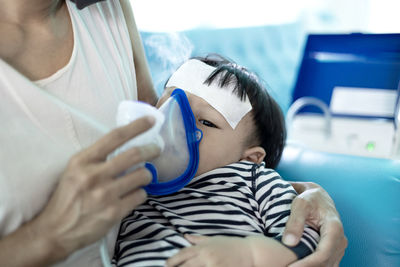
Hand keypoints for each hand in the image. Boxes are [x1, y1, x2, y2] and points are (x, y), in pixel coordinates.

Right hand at [30, 116, 159, 260]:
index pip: (115, 137)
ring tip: (141, 177)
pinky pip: (141, 195)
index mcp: (83, 161)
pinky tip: (133, 195)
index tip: (151, 120)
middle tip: (157, 149)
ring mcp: (105, 194)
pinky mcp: (115, 212)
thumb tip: (126, 146)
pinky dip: (141, 193)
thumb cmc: (67, 197)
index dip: (137, 126)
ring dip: (147, 175)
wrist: (56, 231)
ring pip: (142, 176)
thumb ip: (96, 158)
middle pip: (134, 154)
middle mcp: (94, 175)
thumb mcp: (74, 170)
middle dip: (151, 150)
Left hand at [166, 235, 252, 266]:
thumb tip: (185, 236)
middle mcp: (207, 257)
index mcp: (204, 247)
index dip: (173, 260)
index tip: (166, 264)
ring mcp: (214, 266)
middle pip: (186, 266)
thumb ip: (198, 240)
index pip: (184, 253)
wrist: (250, 252)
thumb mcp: (214, 239)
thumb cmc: (232, 245)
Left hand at [283, 182, 347, 266]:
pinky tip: (298, 266)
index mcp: (334, 228)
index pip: (322, 254)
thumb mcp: (300, 204)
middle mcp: (340, 240)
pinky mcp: (333, 251)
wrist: (318, 196)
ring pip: (326, 266)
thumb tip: (289, 242)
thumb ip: (295, 222)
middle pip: (325, 263)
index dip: (306, 264)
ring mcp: (338, 247)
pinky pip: (325, 264)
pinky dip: (313, 266)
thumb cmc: (309, 198)